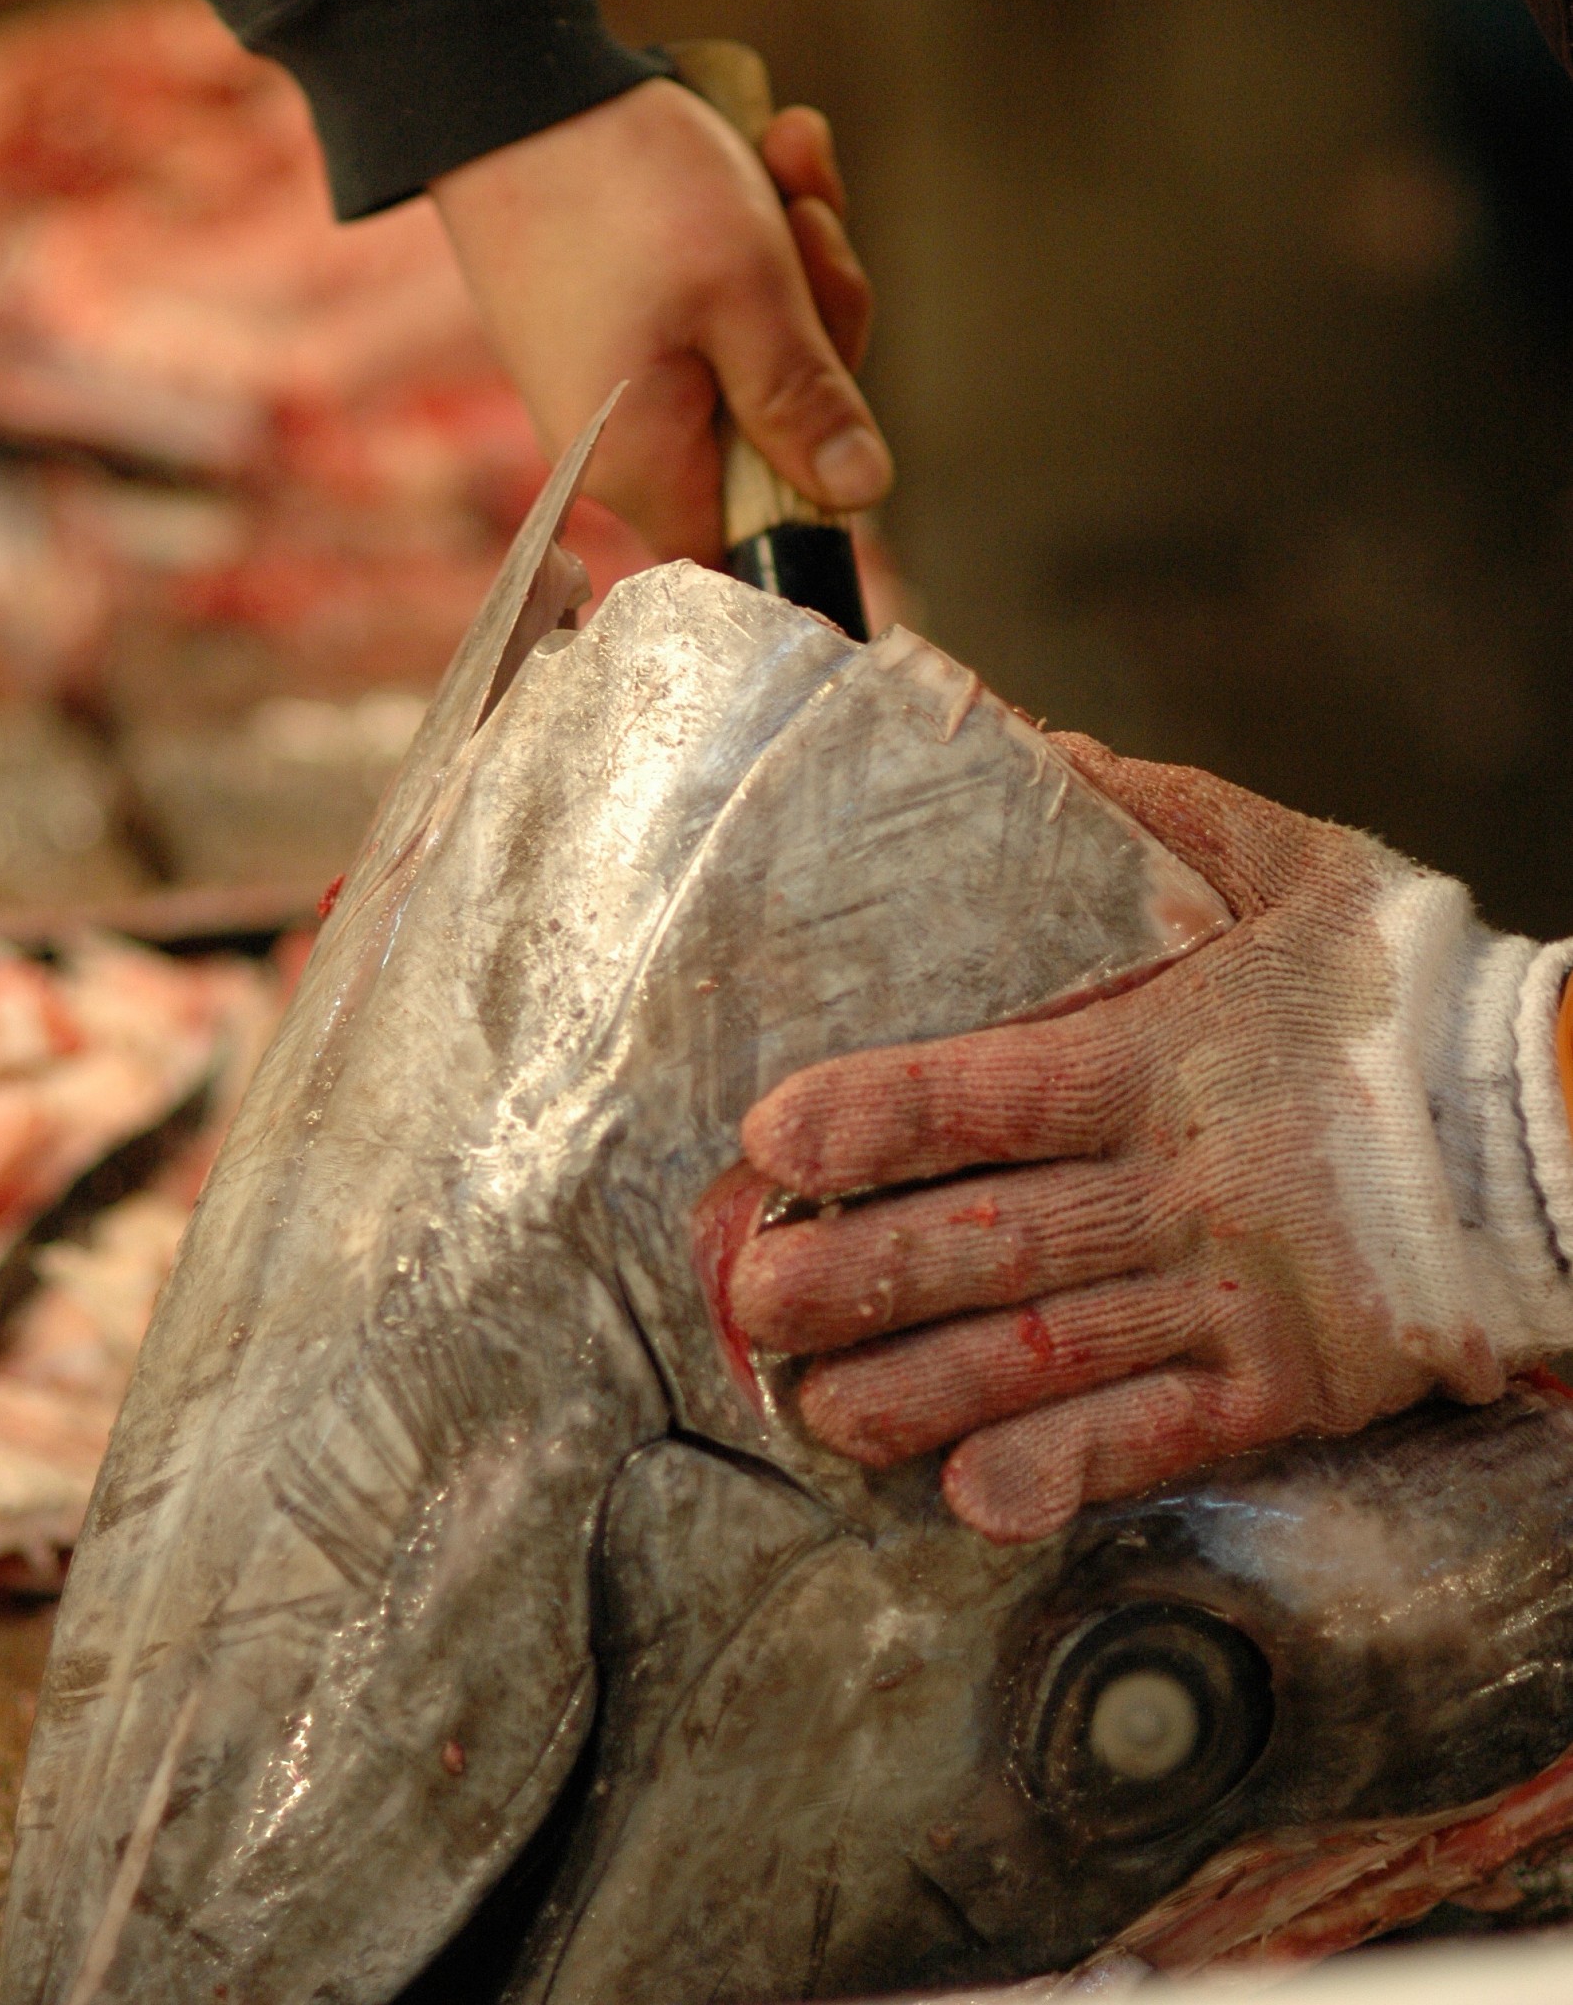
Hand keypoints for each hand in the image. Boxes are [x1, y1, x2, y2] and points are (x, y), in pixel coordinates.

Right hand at [430, 76, 886, 563]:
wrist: (501, 78)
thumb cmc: (624, 185)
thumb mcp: (747, 290)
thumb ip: (806, 400)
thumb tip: (859, 493)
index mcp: (644, 467)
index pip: (751, 553)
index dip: (814, 498)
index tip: (841, 408)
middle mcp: (622, 445)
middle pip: (771, 445)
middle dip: (818, 328)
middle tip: (814, 225)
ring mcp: (619, 384)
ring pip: (754, 360)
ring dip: (794, 260)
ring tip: (787, 155)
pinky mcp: (618, 327)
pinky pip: (711, 311)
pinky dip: (749, 238)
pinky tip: (765, 153)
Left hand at [727, 738, 1572, 1541]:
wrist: (1563, 1123)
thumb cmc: (1412, 986)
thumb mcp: (1294, 864)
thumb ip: (1157, 812)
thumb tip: (1032, 743)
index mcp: (1174, 1056)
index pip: (999, 1089)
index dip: (881, 1116)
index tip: (774, 1142)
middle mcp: (1190, 1184)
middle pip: (997, 1238)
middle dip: (860, 1275)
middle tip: (748, 1299)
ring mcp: (1240, 1294)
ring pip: (1054, 1352)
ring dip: (922, 1387)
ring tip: (817, 1412)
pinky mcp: (1293, 1382)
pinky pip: (1164, 1436)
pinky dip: (1070, 1470)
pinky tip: (977, 1497)